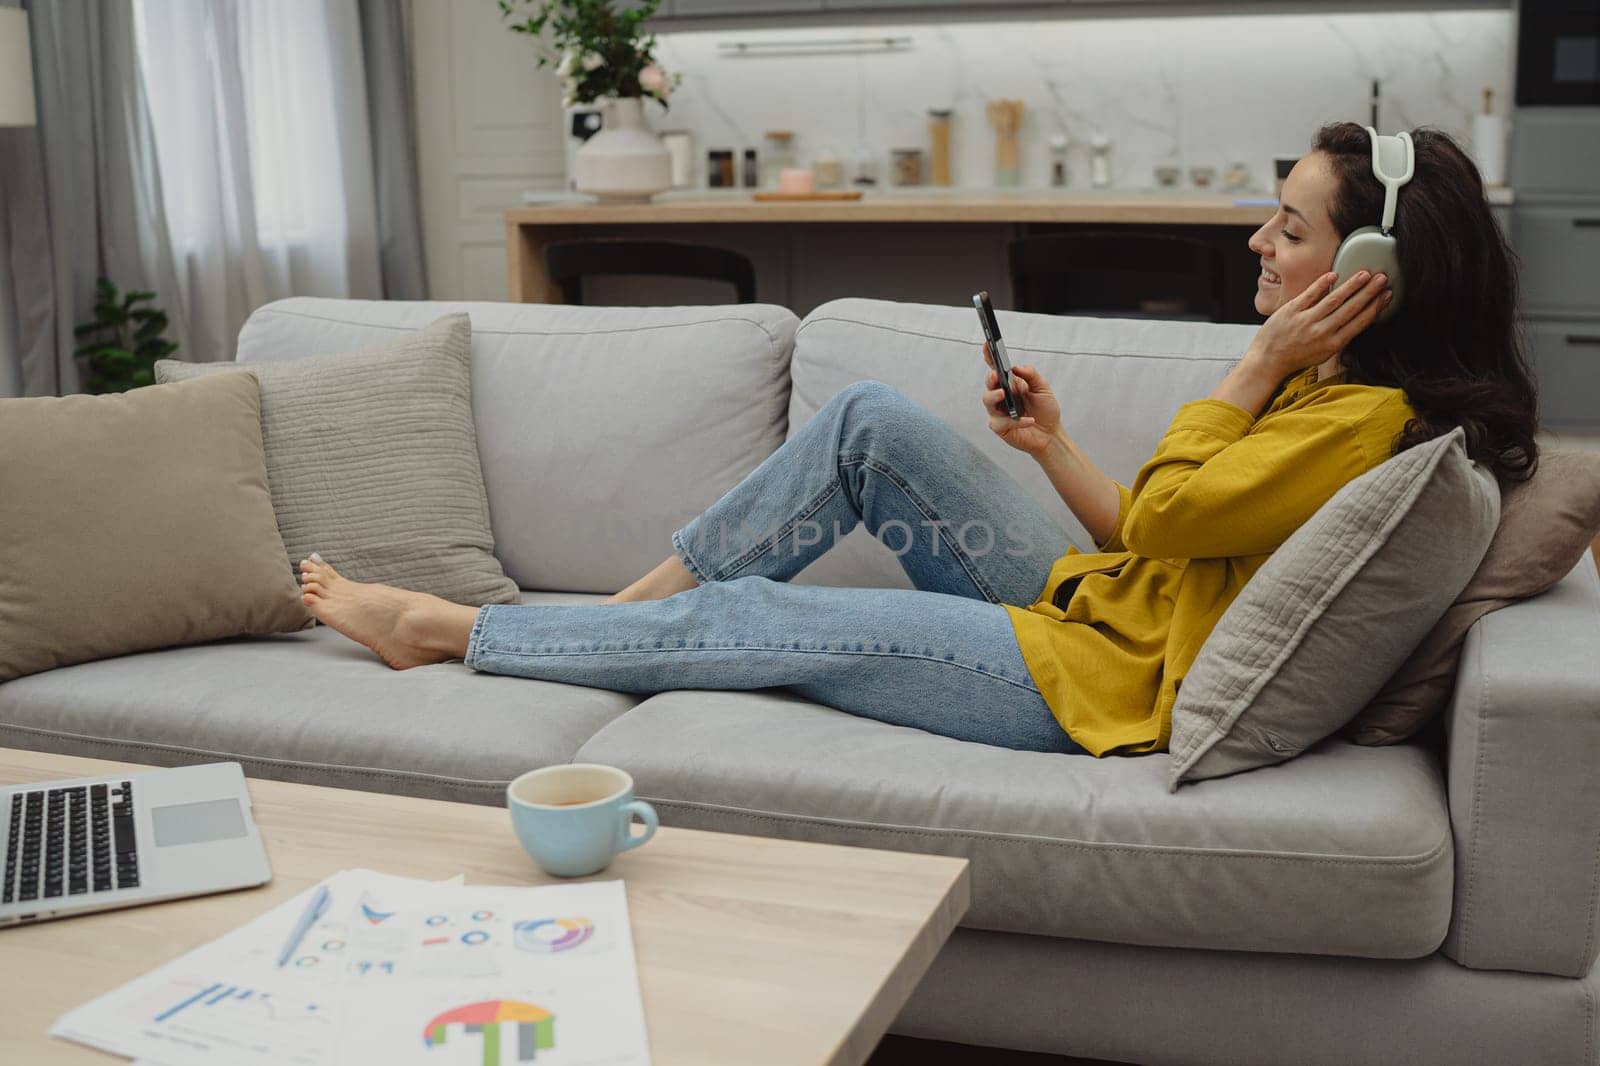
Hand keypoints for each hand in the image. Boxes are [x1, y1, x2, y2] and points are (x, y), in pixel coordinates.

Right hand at [981, 342, 1060, 455]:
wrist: (1051, 435)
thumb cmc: (1046, 410)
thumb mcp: (1043, 388)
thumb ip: (1031, 375)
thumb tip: (1016, 367)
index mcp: (1010, 384)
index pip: (996, 368)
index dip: (989, 356)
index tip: (987, 343)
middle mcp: (1002, 397)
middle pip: (988, 385)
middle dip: (990, 379)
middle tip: (995, 375)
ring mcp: (999, 412)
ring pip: (988, 402)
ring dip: (994, 397)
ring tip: (1003, 394)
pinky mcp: (1001, 428)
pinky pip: (1000, 423)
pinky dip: (1015, 421)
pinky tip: (1028, 420)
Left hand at [1249, 269, 1391, 376]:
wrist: (1268, 360)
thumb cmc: (1296, 356)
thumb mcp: (1323, 353)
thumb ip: (1339, 336)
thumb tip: (1357, 318)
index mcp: (1333, 344)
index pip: (1360, 322)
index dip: (1376, 307)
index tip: (1386, 295)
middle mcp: (1321, 332)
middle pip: (1351, 308)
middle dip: (1369, 292)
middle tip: (1381, 279)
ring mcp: (1306, 321)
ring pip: (1334, 300)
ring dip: (1351, 285)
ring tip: (1365, 274)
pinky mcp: (1291, 311)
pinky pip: (1310, 294)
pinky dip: (1322, 284)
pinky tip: (1334, 274)